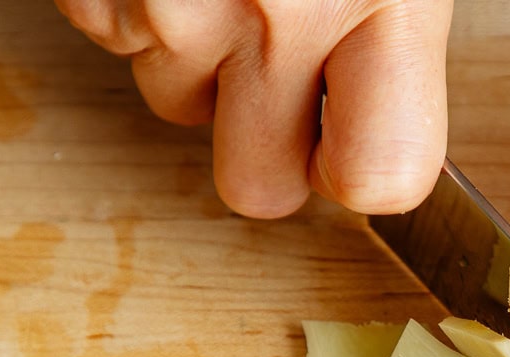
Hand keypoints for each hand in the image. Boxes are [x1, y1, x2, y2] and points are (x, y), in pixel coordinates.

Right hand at [55, 0, 452, 216]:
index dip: (364, 171)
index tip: (356, 143)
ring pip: (176, 105)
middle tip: (285, 66)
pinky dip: (137, 5)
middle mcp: (274, 14)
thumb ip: (396, 35)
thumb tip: (383, 120)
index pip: (381, 174)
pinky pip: (113, 36)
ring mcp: (171, 2)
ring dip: (199, 59)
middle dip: (267, 145)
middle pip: (257, 186)